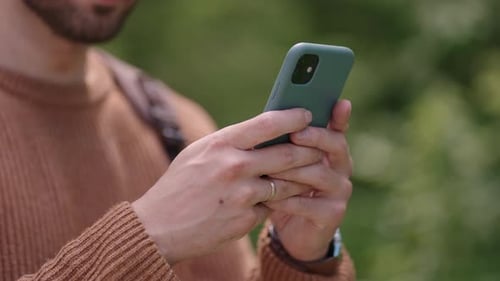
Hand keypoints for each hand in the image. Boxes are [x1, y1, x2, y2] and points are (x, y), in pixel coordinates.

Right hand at [132, 108, 322, 264]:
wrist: (158, 227)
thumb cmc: (179, 185)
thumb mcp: (198, 154)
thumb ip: (230, 143)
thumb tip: (264, 132)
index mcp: (221, 144)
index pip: (267, 124)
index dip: (293, 117)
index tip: (307, 114)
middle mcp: (234, 167)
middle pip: (287, 155)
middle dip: (310, 151)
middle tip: (320, 147)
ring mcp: (242, 196)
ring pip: (286, 184)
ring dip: (300, 179)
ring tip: (308, 174)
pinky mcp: (246, 220)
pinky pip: (270, 207)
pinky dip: (273, 203)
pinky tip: (272, 200)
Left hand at [265, 100, 352, 260]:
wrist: (292, 233)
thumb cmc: (286, 189)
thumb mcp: (285, 163)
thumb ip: (286, 142)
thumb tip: (274, 115)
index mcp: (331, 151)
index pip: (338, 129)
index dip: (340, 117)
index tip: (338, 102)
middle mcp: (341, 168)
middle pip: (335, 146)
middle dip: (314, 138)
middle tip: (294, 133)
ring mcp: (339, 192)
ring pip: (319, 174)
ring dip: (293, 170)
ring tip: (270, 167)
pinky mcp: (332, 215)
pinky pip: (309, 204)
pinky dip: (287, 200)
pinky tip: (269, 197)